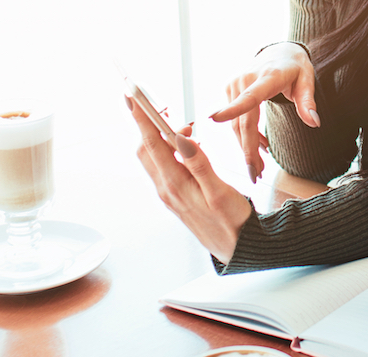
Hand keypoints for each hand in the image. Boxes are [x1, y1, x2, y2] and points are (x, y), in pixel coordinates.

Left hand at [129, 97, 252, 262]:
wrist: (235, 248)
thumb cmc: (231, 221)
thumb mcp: (219, 192)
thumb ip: (199, 164)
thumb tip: (180, 139)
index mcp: (175, 185)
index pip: (152, 143)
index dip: (141, 118)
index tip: (132, 97)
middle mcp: (165, 188)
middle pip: (145, 148)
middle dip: (147, 122)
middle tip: (158, 104)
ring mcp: (167, 193)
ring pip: (152, 157)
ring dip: (158, 136)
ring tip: (177, 123)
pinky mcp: (173, 195)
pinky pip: (162, 166)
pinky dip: (167, 149)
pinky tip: (183, 145)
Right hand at [210, 42, 319, 183]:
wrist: (279, 52)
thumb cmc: (295, 67)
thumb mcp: (307, 81)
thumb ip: (308, 102)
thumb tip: (315, 123)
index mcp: (266, 78)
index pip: (248, 97)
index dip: (232, 110)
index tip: (215, 119)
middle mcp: (245, 80)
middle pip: (243, 122)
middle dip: (247, 151)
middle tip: (255, 175)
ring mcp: (234, 84)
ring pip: (237, 125)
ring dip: (246, 148)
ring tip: (258, 169)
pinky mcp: (230, 89)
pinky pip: (237, 119)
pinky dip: (246, 136)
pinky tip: (259, 150)